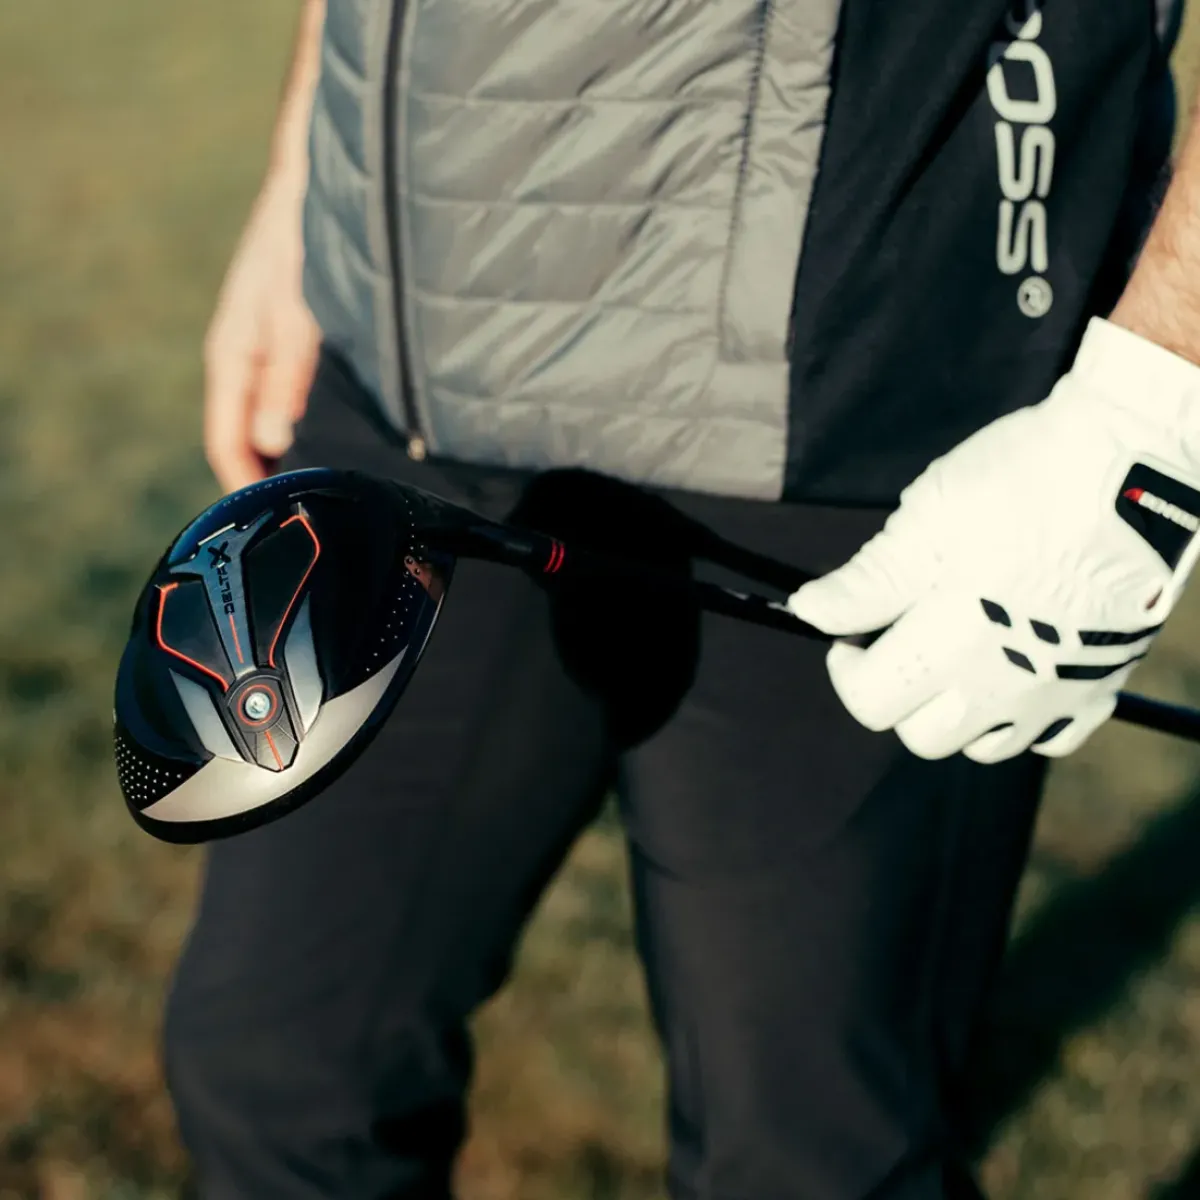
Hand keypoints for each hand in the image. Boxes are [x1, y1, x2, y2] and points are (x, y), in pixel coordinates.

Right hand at [203, 169, 319, 492]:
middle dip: (276, 481)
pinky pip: (298, 403)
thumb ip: (286, 377)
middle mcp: (247, 363)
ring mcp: (271, 355)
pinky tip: (350, 445)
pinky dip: (314, 429)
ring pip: (276, 425)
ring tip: (340, 494)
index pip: (228, 446)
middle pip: (251, 443)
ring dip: (299, 457)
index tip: (279, 529)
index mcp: (233, 358)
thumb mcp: (295, 311)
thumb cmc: (301, 239)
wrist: (319, 181)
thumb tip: (271, 443)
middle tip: (321, 521)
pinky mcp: (297, 344)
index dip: (248, 491)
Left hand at [788, 318, 1199, 762]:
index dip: (847, 669)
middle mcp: (1005, 686)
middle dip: (899, 696)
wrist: (1134, 464)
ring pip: (986, 745)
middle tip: (901, 642)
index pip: (872, 701)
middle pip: (925, 735)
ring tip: (956, 654)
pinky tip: (1013, 668)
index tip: (848, 635)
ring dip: (955, 712)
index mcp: (952, 646)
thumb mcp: (926, 521)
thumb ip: (865, 582)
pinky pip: (1052, 738)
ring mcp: (1060, 692)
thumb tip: (810, 612)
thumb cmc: (1020, 481)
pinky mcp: (1104, 684)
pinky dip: (1022, 718)